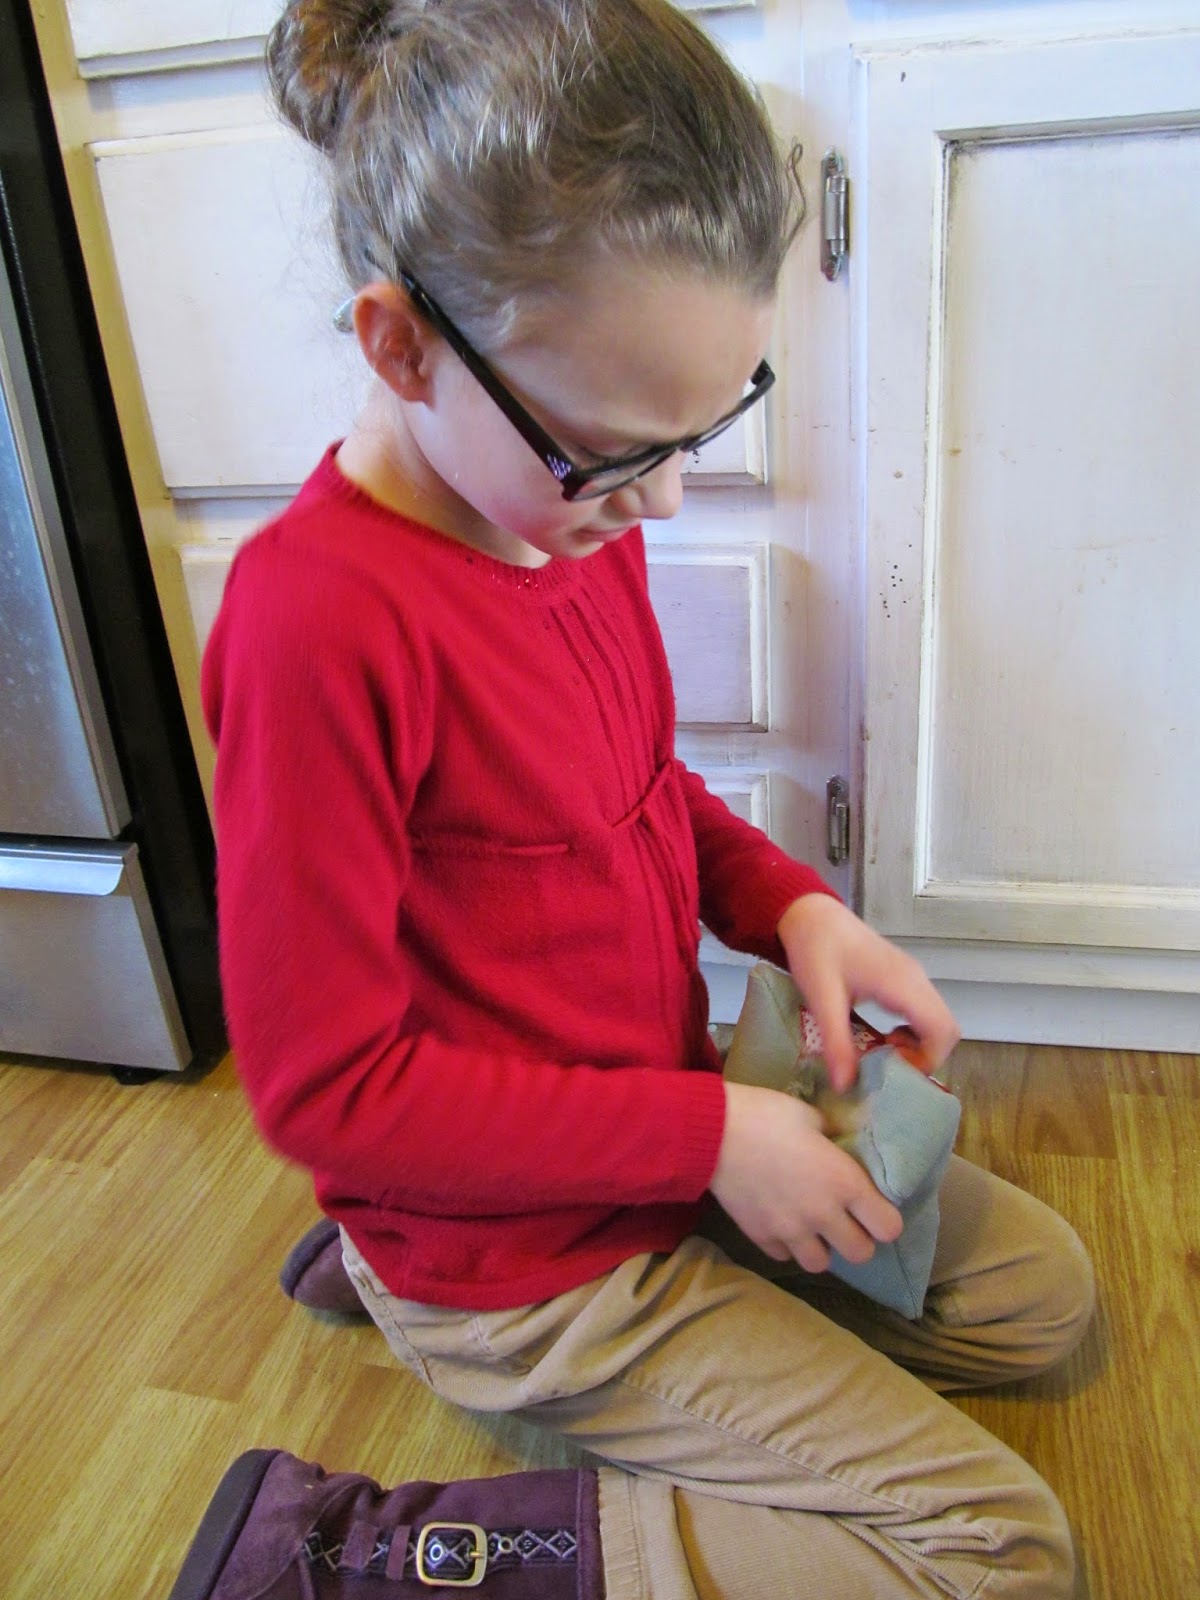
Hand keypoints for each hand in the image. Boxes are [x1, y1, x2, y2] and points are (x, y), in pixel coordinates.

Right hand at [711, 1081, 902, 1270]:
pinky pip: (784, 1255)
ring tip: (812, 1226)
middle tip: (846, 1219)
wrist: (712, 1132)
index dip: (886, 1219)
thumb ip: (834, 1137)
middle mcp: (823, 1214)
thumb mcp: (811, 1115)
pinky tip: (781, 1222)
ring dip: (822, 1247)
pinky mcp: (761, 1237)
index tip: (875, 1207)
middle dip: (858, 1239)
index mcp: (844, 1182)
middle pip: (861, 1254)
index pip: (889, 1227)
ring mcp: (790, 1231)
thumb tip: (842, 1143)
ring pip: (821, 1264)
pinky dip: (786, 1244)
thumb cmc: (767, 1114)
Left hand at [776, 895, 959, 1092]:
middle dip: (924, 1056)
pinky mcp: (904, 977)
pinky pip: (924, 1011)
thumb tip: (846, 1086)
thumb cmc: (816, 950)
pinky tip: (881, 1034)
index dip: (926, 1059)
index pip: (943, 1031)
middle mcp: (916, 980)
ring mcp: (913, 977)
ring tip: (880, 1049)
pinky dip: (912, 1031)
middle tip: (885, 1063)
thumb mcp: (821, 999)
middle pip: (947, 1029)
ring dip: (918, 1044)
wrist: (810, 913)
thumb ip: (837, 1042)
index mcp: (903, 984)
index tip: (890, 1067)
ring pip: (938, 1021)